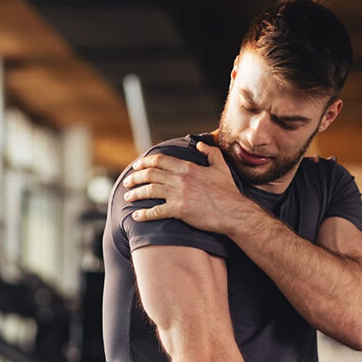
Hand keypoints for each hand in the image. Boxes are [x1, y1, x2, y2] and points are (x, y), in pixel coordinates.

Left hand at [123, 142, 250, 233]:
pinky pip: (156, 212)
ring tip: (128, 197)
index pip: (159, 160)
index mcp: (188, 167)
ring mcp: (179, 195)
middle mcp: (180, 179)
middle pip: (150, 174)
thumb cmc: (228, 191)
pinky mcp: (179, 211)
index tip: (136, 166)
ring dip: (135, 193)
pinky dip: (144, 214)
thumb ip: (210, 152)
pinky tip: (136, 216)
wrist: (234, 212)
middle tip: (128, 182)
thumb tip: (200, 144)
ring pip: (149, 191)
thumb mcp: (221, 167)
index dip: (144, 162)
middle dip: (135, 177)